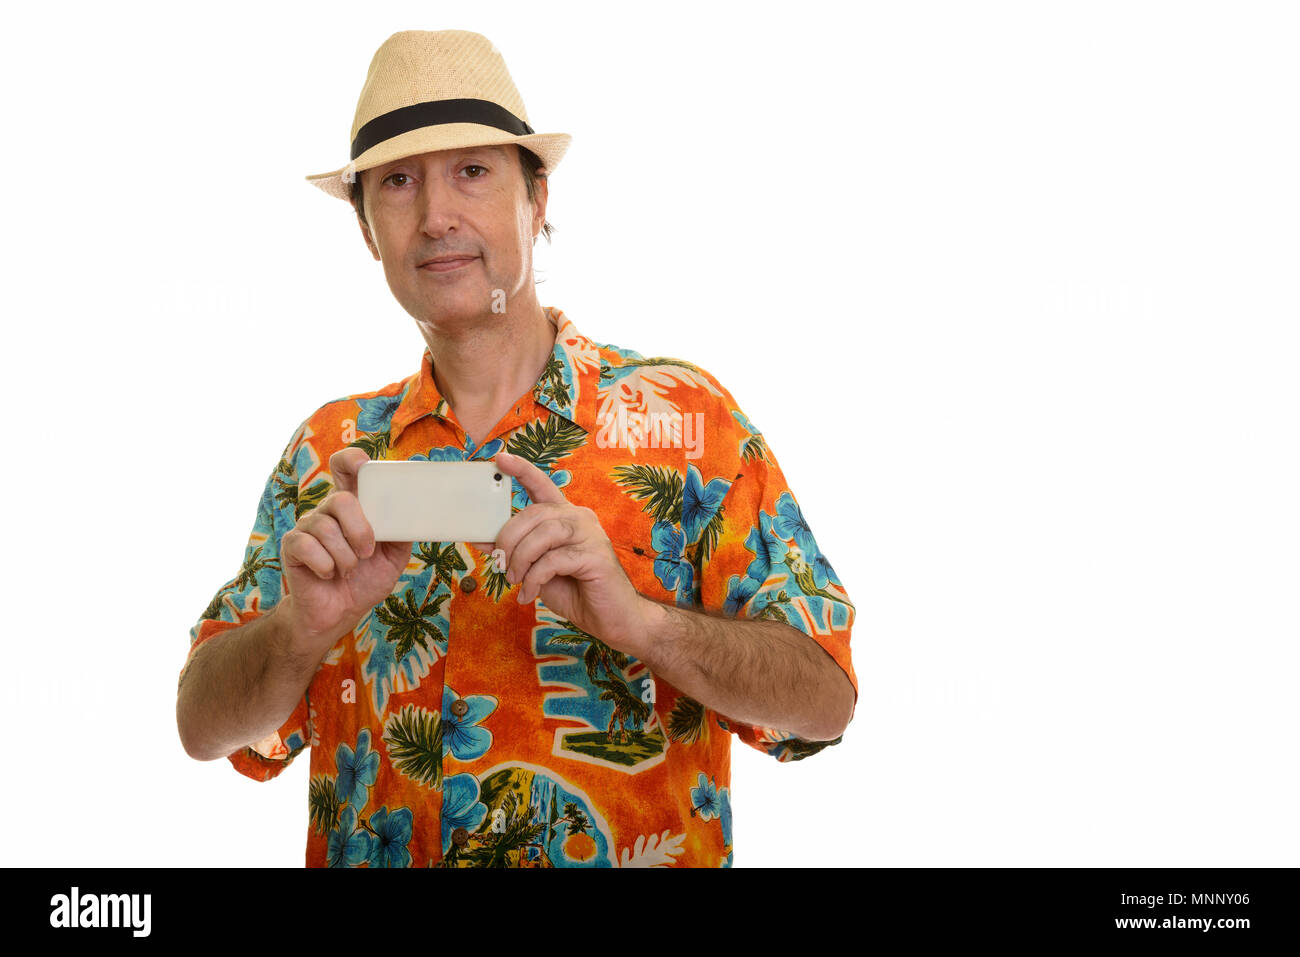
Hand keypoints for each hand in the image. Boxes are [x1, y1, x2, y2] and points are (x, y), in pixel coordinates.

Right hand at [278, 448, 412, 657]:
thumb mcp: (394, 557)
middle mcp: (328, 511)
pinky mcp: (292, 546)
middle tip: (367, 552)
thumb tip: (415, 514)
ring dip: (345, 557)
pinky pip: (308, 546)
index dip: (352, 460)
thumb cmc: (364, 581)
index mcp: (353, 507)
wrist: (338, 614)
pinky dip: (325, 566)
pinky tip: (328, 575)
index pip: (345, 467)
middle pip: (341, 498)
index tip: (364, 466)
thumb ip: (402, 533)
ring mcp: (307, 526)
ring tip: (348, 571)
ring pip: (326, 526)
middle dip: (360, 529)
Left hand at [479, 450, 651, 654]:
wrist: (613, 619)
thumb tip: (482, 539)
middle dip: (509, 538)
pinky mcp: (596, 556)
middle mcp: (580, 518)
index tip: (499, 458)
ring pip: (544, 533)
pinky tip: (529, 593)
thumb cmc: (576, 591)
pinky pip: (554, 560)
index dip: (521, 469)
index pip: (542, 484)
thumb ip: (515, 551)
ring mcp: (591, 535)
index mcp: (565, 516)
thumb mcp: (536, 569)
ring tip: (515, 579)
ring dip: (521, 558)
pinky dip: (534, 578)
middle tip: (500, 563)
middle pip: (535, 513)